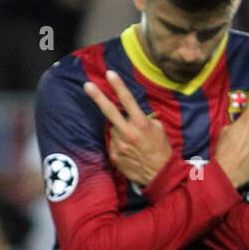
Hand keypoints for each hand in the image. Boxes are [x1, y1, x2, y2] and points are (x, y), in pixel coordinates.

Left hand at [85, 70, 171, 186]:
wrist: (160, 175)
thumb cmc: (161, 150)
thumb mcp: (159, 129)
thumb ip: (144, 119)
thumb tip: (132, 113)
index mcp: (141, 124)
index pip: (128, 100)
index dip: (118, 86)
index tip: (110, 74)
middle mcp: (128, 133)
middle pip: (109, 111)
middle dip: (97, 97)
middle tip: (87, 85)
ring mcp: (119, 145)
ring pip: (113, 129)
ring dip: (118, 130)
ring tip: (132, 141)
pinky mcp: (114, 156)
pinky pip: (112, 143)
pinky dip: (118, 143)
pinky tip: (128, 150)